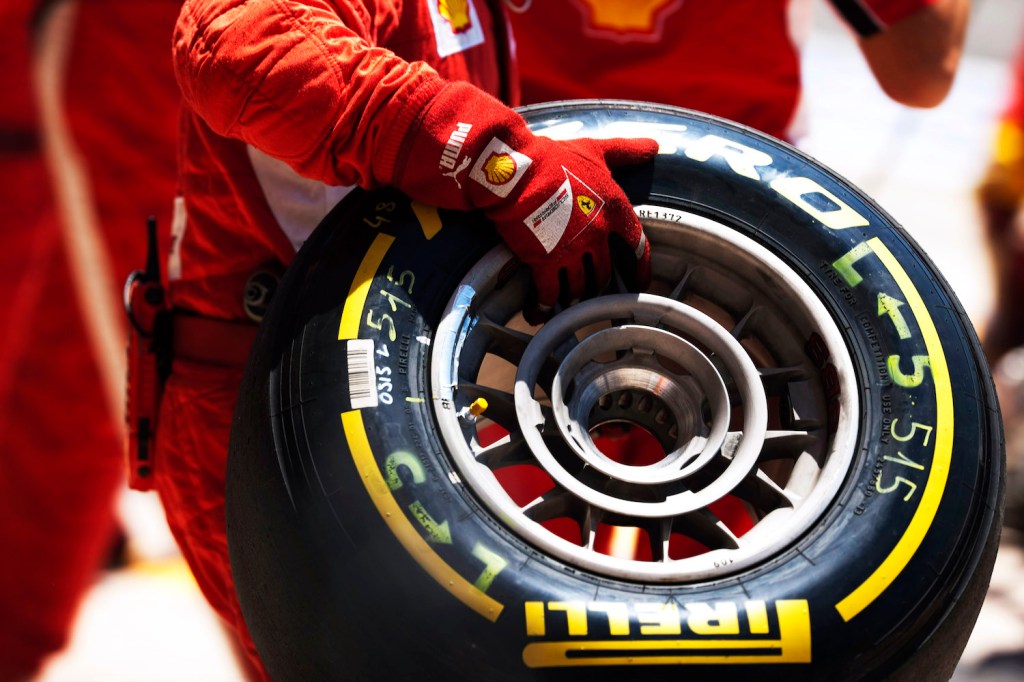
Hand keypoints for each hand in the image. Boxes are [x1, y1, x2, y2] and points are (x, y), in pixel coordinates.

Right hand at [380, 81, 658, 319]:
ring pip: (580, 288)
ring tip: (562, 302)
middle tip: (589, 293)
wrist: (513, 169)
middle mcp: (599, 234)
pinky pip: (549, 295)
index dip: (640, 268)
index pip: (637, 246)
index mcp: (615, 208)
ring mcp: (572, 250)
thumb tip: (654, 145)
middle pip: (604, 273)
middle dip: (597, 286)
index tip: (639, 283)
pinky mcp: (545, 262)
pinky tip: (537, 312)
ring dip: (572, 298)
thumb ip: (625, 150)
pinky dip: (544, 307)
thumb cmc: (553, 156)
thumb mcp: (594, 149)